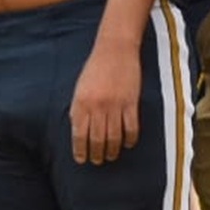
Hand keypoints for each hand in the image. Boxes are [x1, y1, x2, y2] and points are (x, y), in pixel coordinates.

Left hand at [70, 41, 140, 163]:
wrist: (115, 49)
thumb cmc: (95, 68)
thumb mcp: (80, 88)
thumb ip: (79, 108)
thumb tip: (78, 130)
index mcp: (81, 102)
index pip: (79, 134)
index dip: (80, 150)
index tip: (81, 159)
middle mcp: (97, 107)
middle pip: (97, 139)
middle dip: (96, 154)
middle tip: (97, 161)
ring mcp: (115, 106)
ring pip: (114, 137)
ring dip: (112, 150)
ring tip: (110, 156)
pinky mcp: (131, 103)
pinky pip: (131, 129)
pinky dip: (130, 140)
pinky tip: (128, 144)